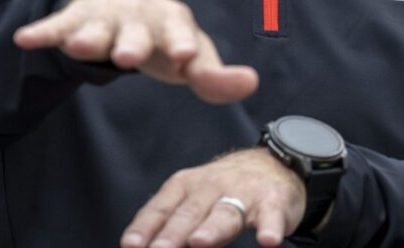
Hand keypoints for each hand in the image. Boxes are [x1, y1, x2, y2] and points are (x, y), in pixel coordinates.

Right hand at [13, 0, 257, 103]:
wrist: (129, 3)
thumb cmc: (166, 37)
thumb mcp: (192, 57)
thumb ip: (215, 77)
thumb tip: (250, 83)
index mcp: (173, 22)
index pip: (181, 33)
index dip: (183, 44)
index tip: (187, 57)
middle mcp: (139, 16)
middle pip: (136, 32)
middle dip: (132, 43)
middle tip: (128, 56)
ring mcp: (105, 16)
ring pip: (97, 27)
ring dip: (89, 37)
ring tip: (80, 46)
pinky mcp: (75, 20)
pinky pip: (57, 26)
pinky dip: (42, 32)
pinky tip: (25, 39)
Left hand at [120, 148, 305, 247]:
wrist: (272, 164)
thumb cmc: (221, 192)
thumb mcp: (193, 202)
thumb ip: (171, 226)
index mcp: (185, 186)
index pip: (160, 208)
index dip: (145, 227)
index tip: (130, 246)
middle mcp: (211, 187)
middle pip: (190, 212)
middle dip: (173, 233)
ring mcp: (243, 194)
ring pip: (225, 213)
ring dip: (212, 228)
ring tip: (199, 242)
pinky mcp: (272, 202)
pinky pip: (271, 216)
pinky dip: (270, 228)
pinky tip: (268, 241)